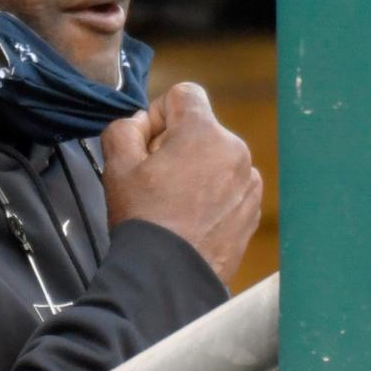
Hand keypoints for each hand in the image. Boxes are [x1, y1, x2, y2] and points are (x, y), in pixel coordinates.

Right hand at [100, 82, 261, 283]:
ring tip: (172, 204)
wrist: (170, 276)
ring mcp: (249, 182)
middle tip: (153, 180)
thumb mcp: (117, 166)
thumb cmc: (144, 220)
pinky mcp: (253, 209)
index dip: (159, 113)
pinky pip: (230, 186)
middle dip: (176, 146)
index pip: (184, 94)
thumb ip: (124, 128)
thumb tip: (140, 124)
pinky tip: (190, 218)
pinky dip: (211, 195)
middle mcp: (235, 151)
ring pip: (215, 158)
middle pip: (200, 129)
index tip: (147, 144)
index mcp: (204, 132)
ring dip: (195, 171)